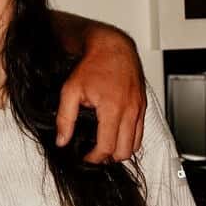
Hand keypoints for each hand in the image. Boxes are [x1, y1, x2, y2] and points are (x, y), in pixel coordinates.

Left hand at [56, 26, 145, 163]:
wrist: (113, 47)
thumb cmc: (93, 65)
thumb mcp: (71, 90)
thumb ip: (65, 118)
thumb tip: (62, 140)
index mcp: (112, 109)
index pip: (107, 147)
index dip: (94, 158)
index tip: (85, 157)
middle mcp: (130, 111)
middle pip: (124, 152)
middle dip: (108, 157)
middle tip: (94, 154)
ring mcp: (139, 109)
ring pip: (135, 145)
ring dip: (120, 150)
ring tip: (104, 146)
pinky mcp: (143, 106)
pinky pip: (140, 132)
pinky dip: (130, 139)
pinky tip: (115, 134)